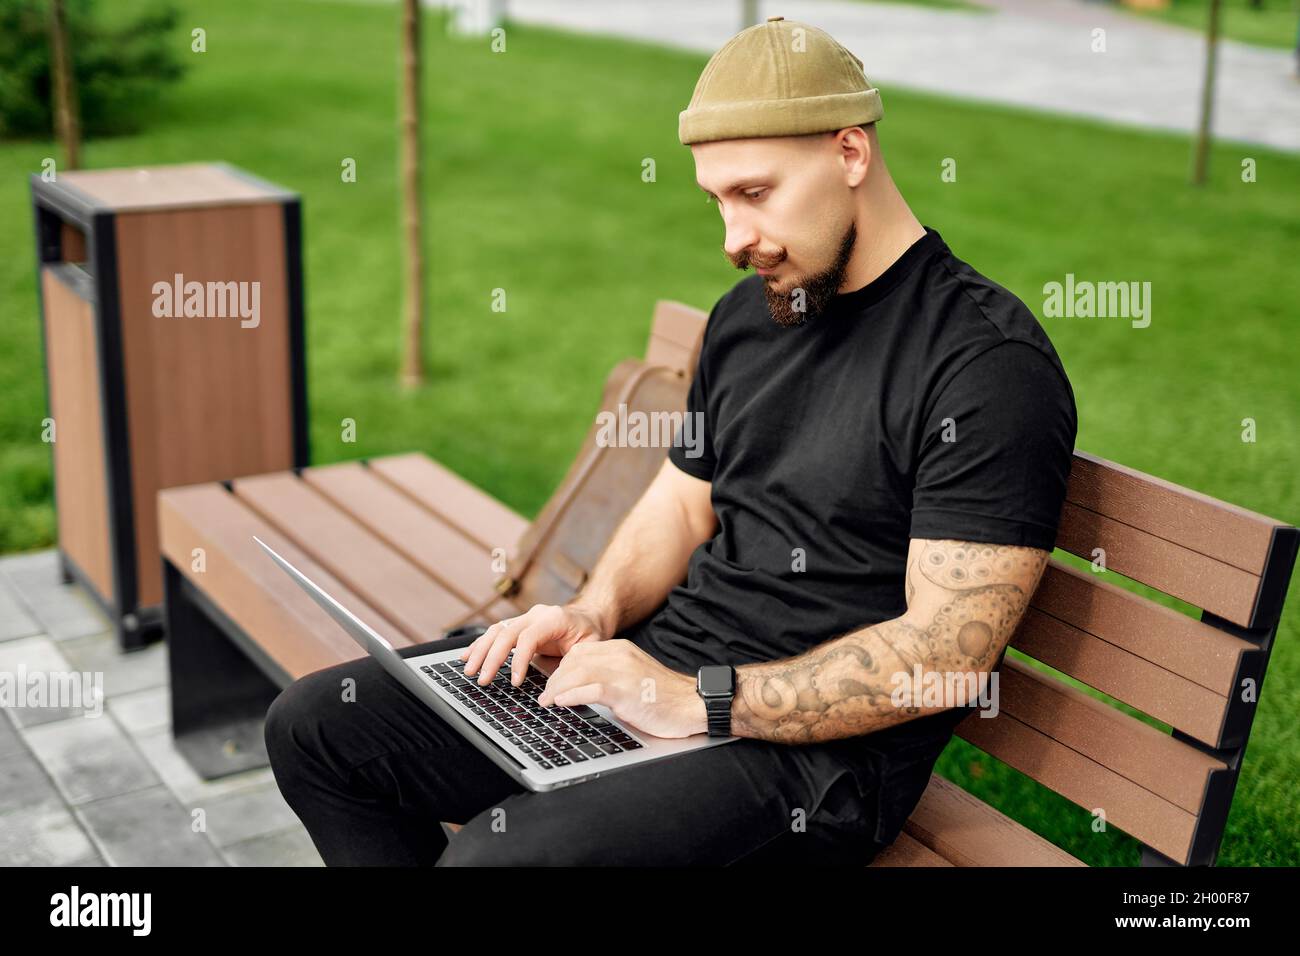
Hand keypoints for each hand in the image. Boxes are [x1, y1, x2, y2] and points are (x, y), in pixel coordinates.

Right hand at [460, 602, 608, 686]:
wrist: (589, 616)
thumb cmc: (590, 633)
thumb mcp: (591, 648)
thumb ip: (575, 664)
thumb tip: (557, 688)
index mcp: (554, 618)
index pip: (529, 637)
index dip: (518, 660)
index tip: (514, 682)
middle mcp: (536, 615)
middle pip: (506, 632)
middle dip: (491, 658)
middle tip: (482, 679)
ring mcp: (525, 618)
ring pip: (496, 631)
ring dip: (480, 651)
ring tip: (469, 670)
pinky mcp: (518, 625)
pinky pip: (495, 633)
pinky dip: (480, 645)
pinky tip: (466, 656)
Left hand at [535, 639, 706, 738]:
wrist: (693, 704)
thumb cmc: (664, 698)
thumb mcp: (634, 679)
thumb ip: (611, 677)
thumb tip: (583, 689)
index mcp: (621, 650)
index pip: (580, 653)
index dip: (561, 668)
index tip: (551, 683)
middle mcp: (620, 655)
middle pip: (574, 660)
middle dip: (554, 679)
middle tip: (544, 696)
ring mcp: (622, 671)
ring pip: (577, 672)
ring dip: (557, 688)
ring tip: (546, 702)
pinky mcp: (625, 690)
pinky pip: (591, 688)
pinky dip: (571, 695)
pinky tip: (561, 702)